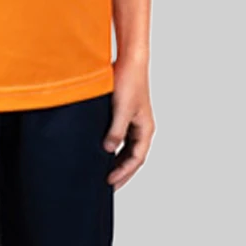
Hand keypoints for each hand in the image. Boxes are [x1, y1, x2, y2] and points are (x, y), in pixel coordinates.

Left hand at [103, 55, 155, 189]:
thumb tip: (108, 149)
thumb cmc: (130, 81)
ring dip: (116, 160)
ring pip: (125, 147)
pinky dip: (111, 146)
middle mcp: (141, 127)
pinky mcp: (123, 113)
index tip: (109, 182)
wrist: (129, 60)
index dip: (123, 172)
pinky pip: (119, 136)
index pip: (136, 159)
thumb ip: (116, 131)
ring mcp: (133, 120)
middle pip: (132, 156)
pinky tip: (100, 150)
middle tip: (106, 185)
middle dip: (120, 171)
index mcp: (146, 129)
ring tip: (102, 171)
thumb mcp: (122, 109)